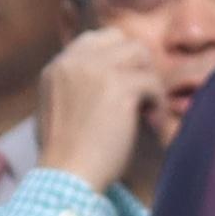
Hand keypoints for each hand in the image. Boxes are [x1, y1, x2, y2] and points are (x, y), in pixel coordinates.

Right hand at [35, 24, 168, 198]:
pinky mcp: (120, 87)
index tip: (123, 82)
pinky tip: (152, 120)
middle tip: (139, 92)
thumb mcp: (57, 109)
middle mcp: (74, 61)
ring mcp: (97, 70)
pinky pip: (152, 81)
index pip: (94, 39)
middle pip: (120, 40)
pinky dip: (157, 101)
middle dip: (134, 63)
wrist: (66, 176)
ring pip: (140, 54)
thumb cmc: (65, 155)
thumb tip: (106, 80)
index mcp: (57, 67)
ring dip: (147, 79)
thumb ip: (75, 85)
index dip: (115, 57)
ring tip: (146, 106)